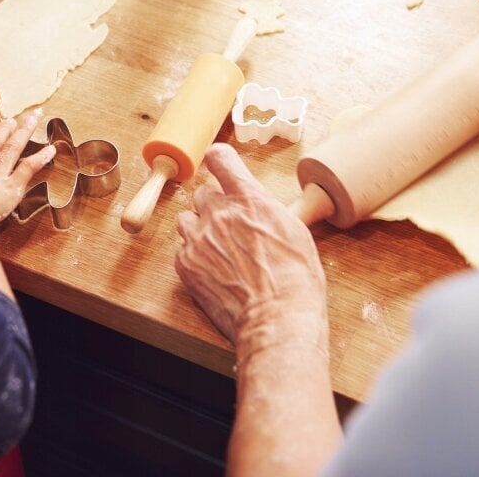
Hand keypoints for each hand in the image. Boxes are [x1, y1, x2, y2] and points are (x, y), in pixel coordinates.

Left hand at [175, 144, 327, 357]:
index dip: (219, 161)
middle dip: (214, 206)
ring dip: (199, 228)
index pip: (221, 158)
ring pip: (187, 218)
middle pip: (203, 192)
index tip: (219, 164)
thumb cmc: (296, 280)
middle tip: (229, 227)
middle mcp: (220, 212)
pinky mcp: (185, 263)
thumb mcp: (294, 231)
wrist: (277, 318)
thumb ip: (267, 210)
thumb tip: (258, 205)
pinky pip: (182, 248)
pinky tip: (213, 270)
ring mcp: (199, 238)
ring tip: (218, 249)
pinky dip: (193, 256)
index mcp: (250, 199)